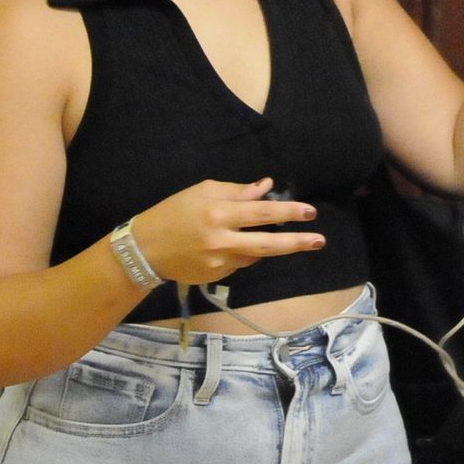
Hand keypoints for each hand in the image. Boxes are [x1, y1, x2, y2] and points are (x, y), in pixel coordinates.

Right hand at [126, 178, 324, 286]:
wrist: (144, 250)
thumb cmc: (173, 212)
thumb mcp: (202, 192)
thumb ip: (237, 191)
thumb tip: (266, 187)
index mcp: (218, 213)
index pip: (261, 213)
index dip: (287, 212)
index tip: (309, 212)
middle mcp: (221, 241)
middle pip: (267, 244)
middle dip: (296, 242)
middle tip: (320, 240)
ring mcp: (219, 263)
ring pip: (255, 254)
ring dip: (267, 245)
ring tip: (267, 235)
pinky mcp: (215, 277)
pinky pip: (240, 263)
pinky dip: (243, 253)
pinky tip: (230, 245)